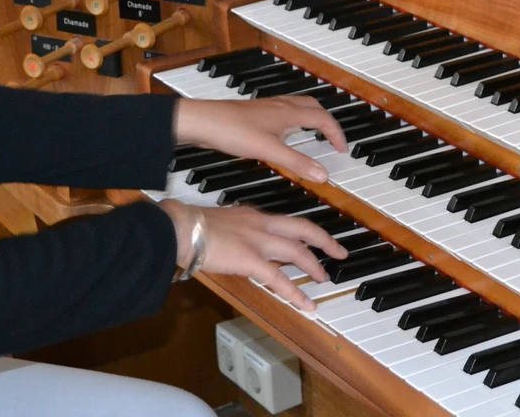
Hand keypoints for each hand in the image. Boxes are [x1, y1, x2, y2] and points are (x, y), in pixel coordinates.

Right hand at [160, 199, 347, 310]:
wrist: (180, 229)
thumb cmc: (190, 227)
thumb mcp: (219, 222)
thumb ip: (233, 231)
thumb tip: (234, 242)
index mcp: (253, 215)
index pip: (287, 221)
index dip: (305, 230)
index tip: (315, 237)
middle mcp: (261, 224)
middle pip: (303, 229)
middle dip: (324, 241)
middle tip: (339, 252)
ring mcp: (258, 241)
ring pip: (297, 252)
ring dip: (314, 266)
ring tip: (325, 278)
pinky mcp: (251, 260)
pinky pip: (279, 279)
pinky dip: (295, 293)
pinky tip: (306, 304)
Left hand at [173, 95, 346, 182]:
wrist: (201, 121)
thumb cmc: (231, 130)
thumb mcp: (269, 150)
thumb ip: (297, 163)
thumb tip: (323, 174)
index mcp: (288, 112)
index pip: (323, 119)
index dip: (336, 133)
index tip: (341, 149)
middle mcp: (280, 106)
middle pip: (313, 107)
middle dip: (327, 121)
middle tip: (332, 138)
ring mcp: (266, 108)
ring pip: (297, 108)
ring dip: (310, 119)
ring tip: (313, 135)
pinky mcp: (254, 113)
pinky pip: (283, 113)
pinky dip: (293, 122)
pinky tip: (282, 135)